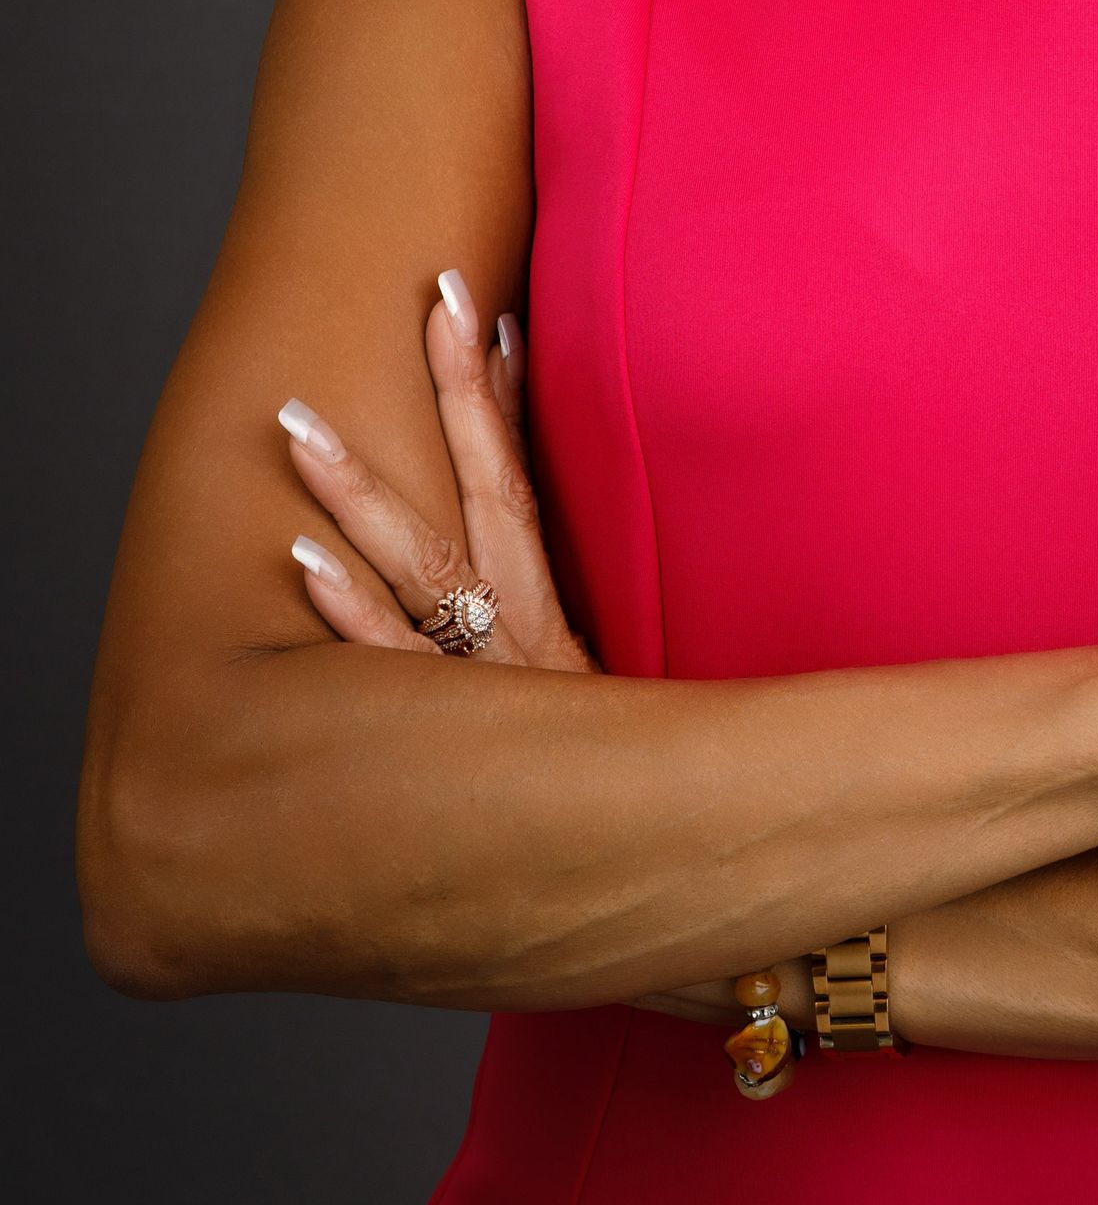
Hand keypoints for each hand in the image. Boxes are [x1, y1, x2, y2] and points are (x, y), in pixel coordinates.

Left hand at [278, 271, 780, 1023]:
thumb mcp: (615, 736)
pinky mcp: (456, 747)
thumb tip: (581, 634)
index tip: (487, 319)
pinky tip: (298, 561)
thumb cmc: (645, 829)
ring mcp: (490, 692)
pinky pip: (387, 668)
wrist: (692, 909)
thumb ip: (581, 684)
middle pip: (483, 491)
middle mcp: (527, 646)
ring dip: (356, 490)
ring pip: (419, 566)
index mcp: (562, 631)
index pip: (529, 489)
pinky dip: (346, 609)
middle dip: (451, 391)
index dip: (501, 405)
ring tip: (297, 419)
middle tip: (429, 296)